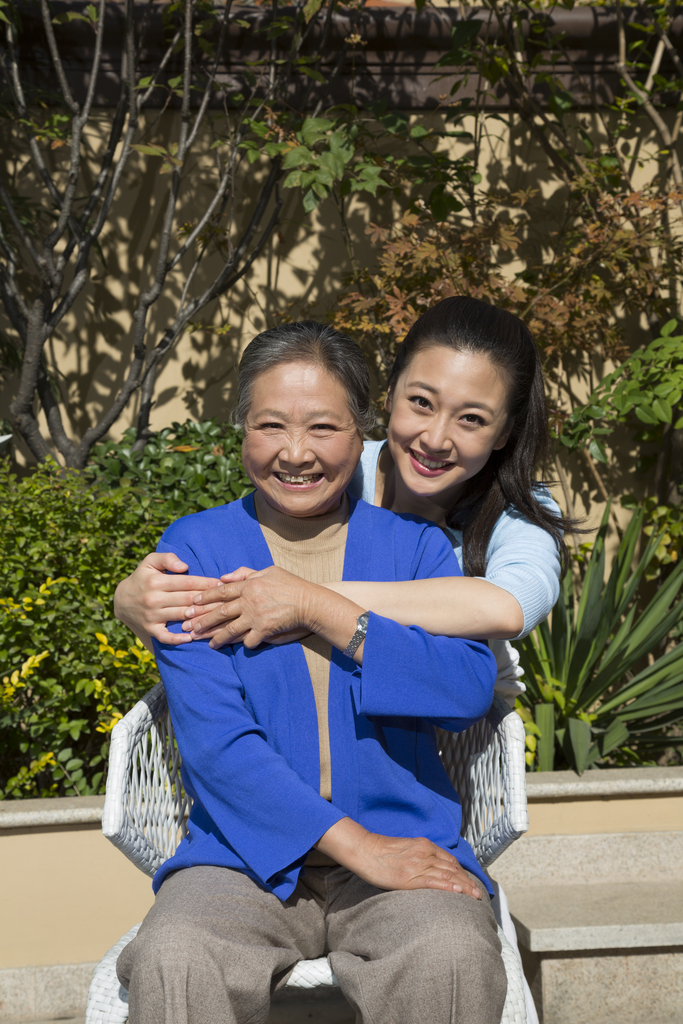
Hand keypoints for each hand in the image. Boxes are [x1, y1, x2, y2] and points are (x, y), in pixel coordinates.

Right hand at [114, 552, 219, 644]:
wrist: (121, 600)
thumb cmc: (142, 577)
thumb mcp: (150, 561)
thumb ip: (167, 558)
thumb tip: (184, 566)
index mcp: (156, 581)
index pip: (188, 582)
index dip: (207, 583)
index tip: (222, 584)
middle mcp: (154, 599)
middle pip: (188, 600)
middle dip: (209, 600)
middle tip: (227, 600)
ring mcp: (152, 615)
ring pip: (182, 616)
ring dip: (200, 618)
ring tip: (218, 616)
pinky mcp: (150, 629)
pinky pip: (166, 637)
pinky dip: (178, 639)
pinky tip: (192, 637)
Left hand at [186, 565, 319, 648]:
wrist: (310, 602)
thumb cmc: (292, 584)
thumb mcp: (269, 571)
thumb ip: (246, 573)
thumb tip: (224, 577)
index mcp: (249, 585)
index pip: (221, 591)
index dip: (205, 597)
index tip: (193, 603)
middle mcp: (249, 601)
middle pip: (220, 612)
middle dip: (204, 620)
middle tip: (190, 627)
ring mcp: (256, 616)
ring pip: (230, 629)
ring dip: (217, 637)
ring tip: (209, 644)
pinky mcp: (264, 630)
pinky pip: (248, 640)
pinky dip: (243, 644)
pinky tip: (238, 647)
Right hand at [315, 818, 481, 898]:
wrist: (365, 850)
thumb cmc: (381, 852)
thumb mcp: (406, 849)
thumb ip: (419, 856)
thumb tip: (429, 869)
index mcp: (425, 845)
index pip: (450, 860)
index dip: (463, 872)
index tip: (470, 882)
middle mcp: (426, 853)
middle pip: (453, 868)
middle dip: (468, 881)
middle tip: (478, 893)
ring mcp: (419, 864)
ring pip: (448, 876)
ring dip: (465, 887)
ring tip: (475, 897)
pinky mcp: (411, 876)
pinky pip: (435, 882)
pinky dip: (450, 888)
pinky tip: (460, 893)